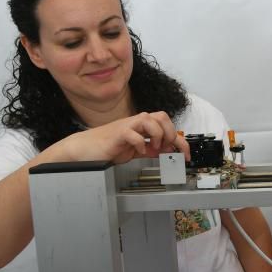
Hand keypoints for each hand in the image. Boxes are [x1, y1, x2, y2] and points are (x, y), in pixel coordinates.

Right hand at [55, 111, 189, 163]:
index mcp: (142, 126)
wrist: (84, 149)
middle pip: (162, 116)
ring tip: (153, 147)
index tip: (186, 155)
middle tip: (167, 148)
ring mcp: (127, 126)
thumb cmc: (109, 147)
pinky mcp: (117, 134)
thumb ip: (152, 149)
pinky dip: (140, 143)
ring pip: (150, 119)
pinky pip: (133, 133)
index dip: (181, 140)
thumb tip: (169, 151)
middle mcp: (136, 123)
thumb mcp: (136, 150)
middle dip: (170, 133)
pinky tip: (138, 151)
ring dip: (157, 135)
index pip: (168, 126)